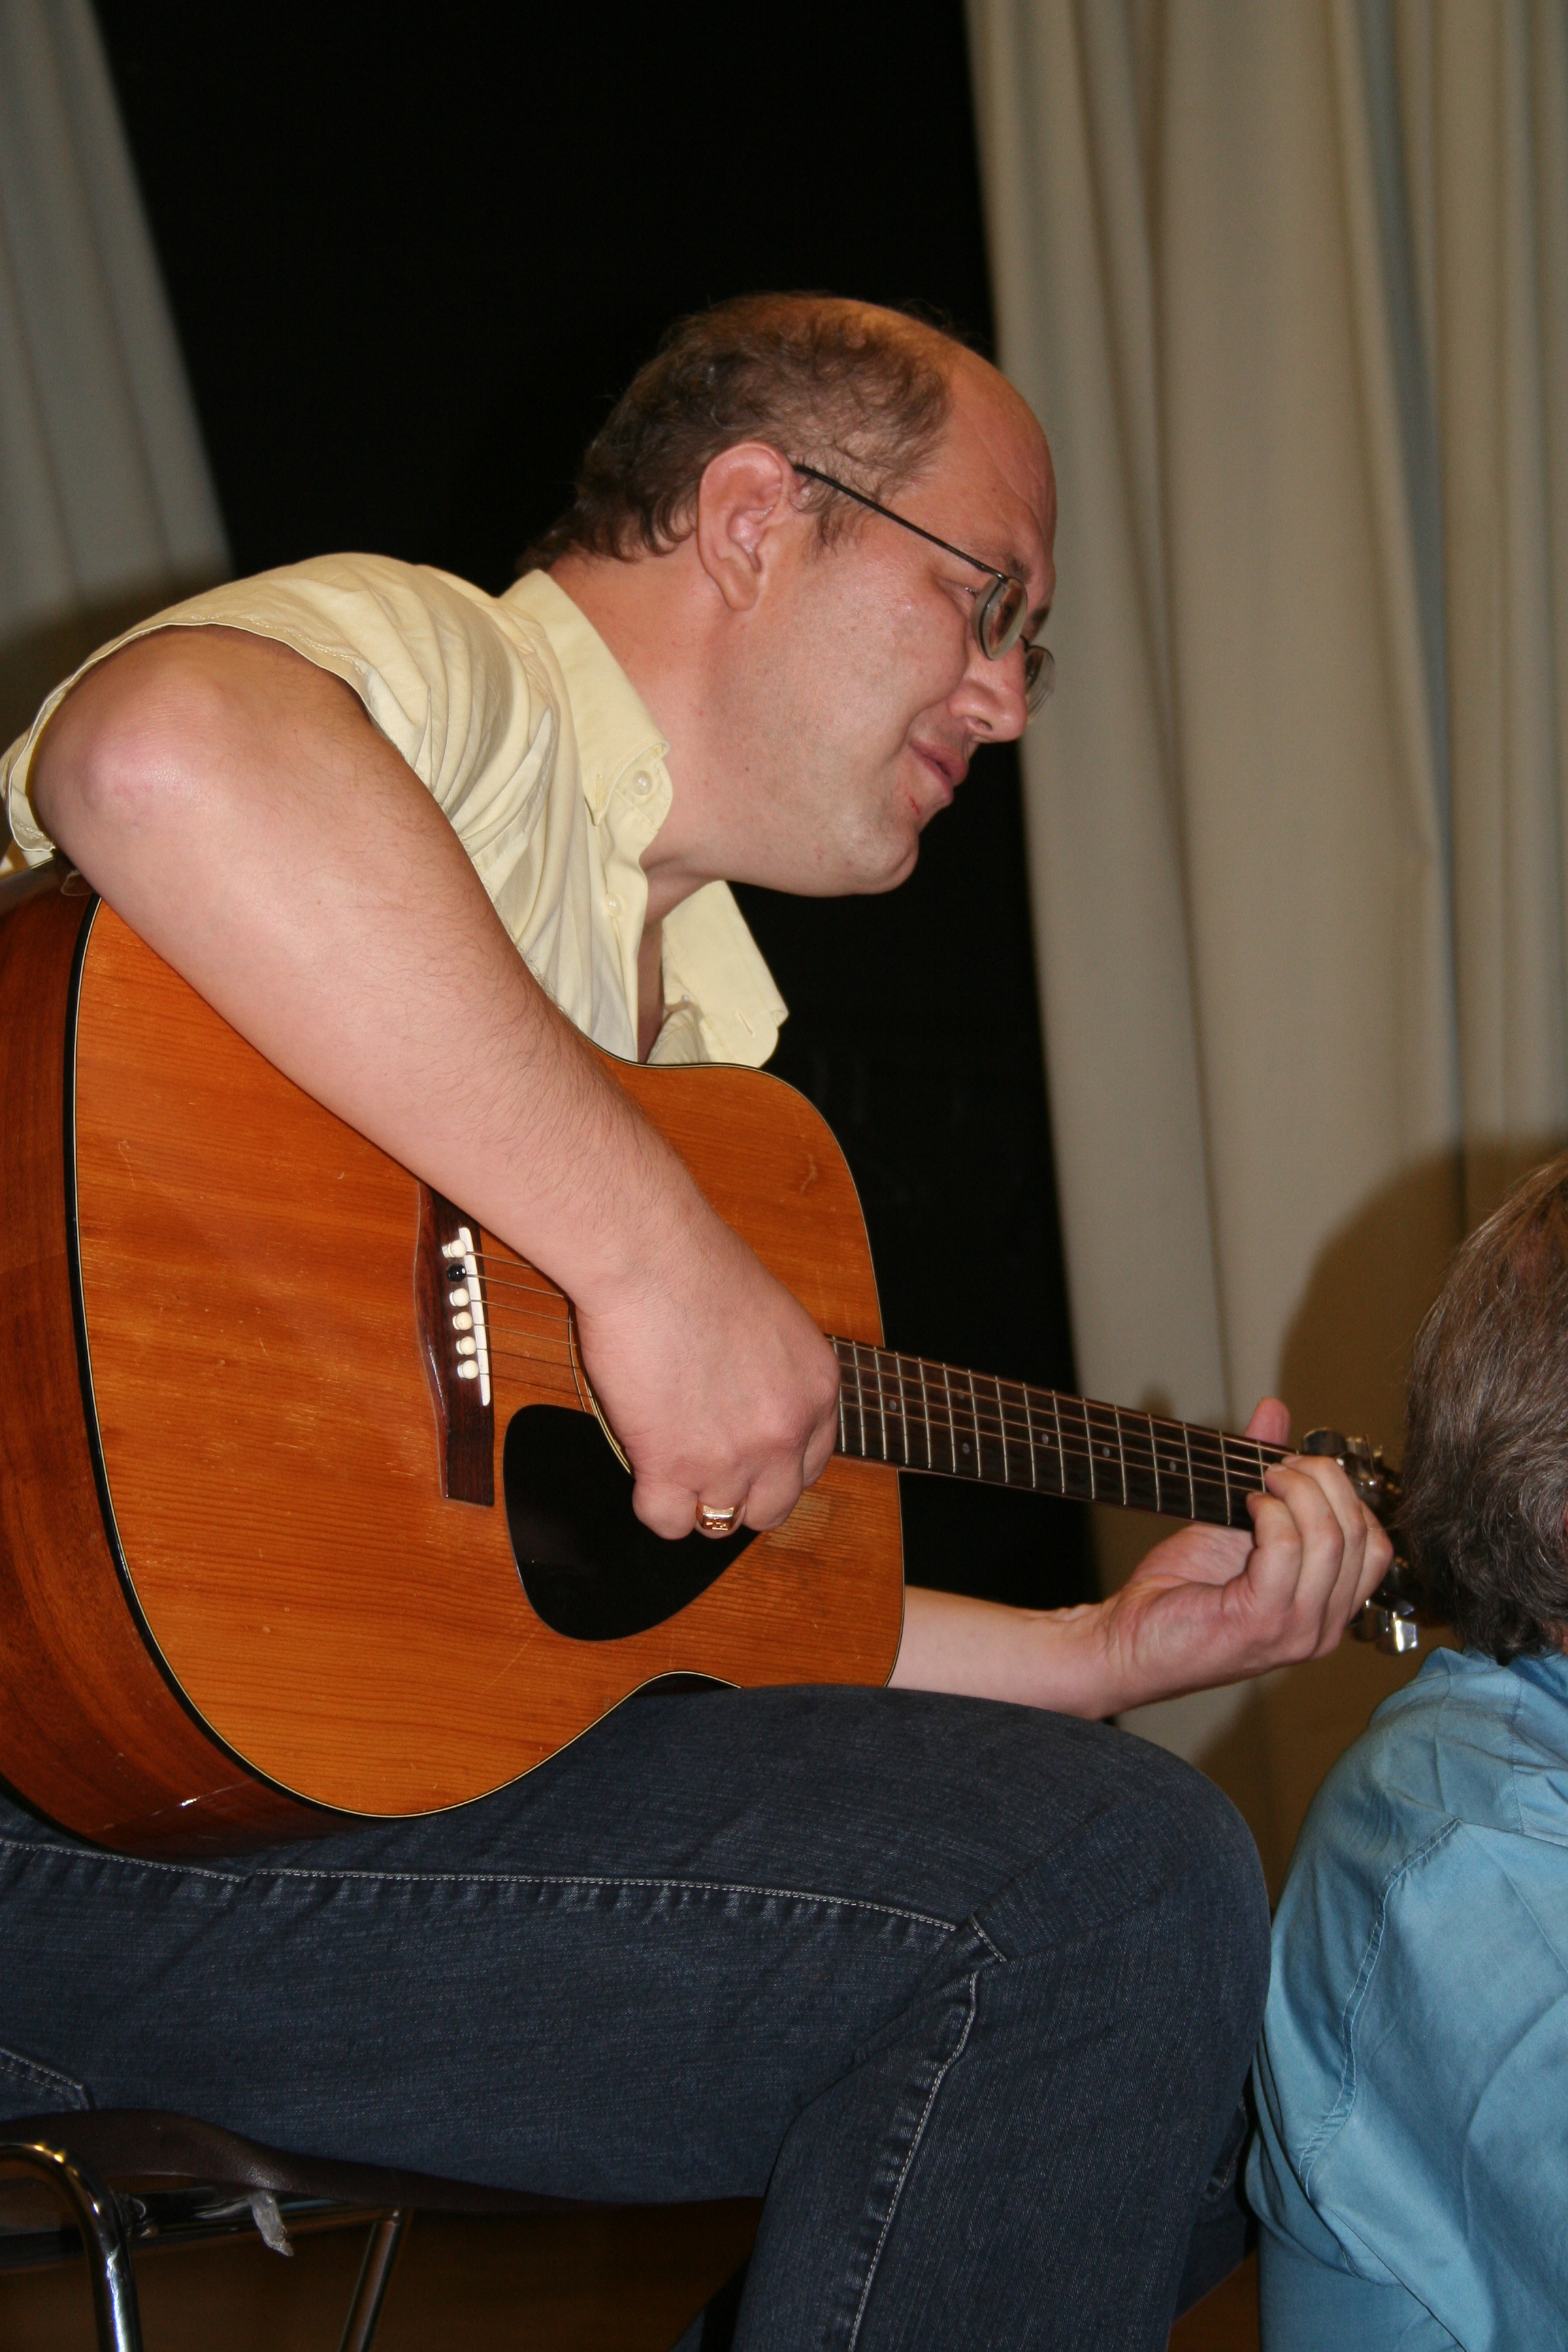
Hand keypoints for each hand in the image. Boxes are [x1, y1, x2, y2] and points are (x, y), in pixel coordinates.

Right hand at [571, 1182, 841, 1541]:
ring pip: (723, 1522)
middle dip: (742, 1495)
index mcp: (817, 1392)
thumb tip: (748, 1403)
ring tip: (670, 1467)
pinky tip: (643, 1472)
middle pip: (774, 1507)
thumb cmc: (699, 1265)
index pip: (811, 1465)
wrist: (652, 1257)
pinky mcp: (674, 1467)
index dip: (775, 1468)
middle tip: (706, 1468)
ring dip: (696, 1500)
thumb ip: (773, 1374)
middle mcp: (785, 1432)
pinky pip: (667, 1522)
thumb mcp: (773, 1322)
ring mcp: (733, 1456)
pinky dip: (653, 1505)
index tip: (748, 1459)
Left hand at [1097, 1398, 1394, 1710]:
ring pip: (1331, 1539)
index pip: (1376, 1547)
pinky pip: (1288, 1549)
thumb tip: (1275, 1410)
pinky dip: (1272, 1514)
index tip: (1302, 1470)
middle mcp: (1323, 1627)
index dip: (1346, 1495)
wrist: (1126, 1644)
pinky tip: (1247, 1506)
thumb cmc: (1177, 1593)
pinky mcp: (1263, 1622)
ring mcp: (1298, 1630)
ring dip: (1298, 1493)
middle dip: (1325, 1483)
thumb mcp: (1235, 1527)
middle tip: (1279, 1466)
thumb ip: (1266, 1476)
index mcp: (1327, 1611)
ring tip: (1263, 1480)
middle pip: (1361, 1536)